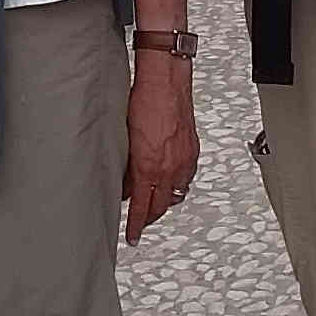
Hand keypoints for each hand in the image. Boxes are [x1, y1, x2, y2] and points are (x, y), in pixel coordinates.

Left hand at [121, 50, 198, 244]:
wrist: (166, 79)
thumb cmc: (143, 100)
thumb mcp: (125, 138)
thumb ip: (126, 165)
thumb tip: (123, 182)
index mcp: (149, 167)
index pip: (141, 207)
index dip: (135, 225)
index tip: (131, 235)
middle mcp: (169, 167)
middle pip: (161, 206)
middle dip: (149, 218)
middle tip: (139, 224)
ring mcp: (184, 160)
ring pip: (176, 194)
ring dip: (164, 202)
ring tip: (154, 205)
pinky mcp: (192, 150)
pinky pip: (186, 178)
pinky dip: (177, 185)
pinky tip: (171, 182)